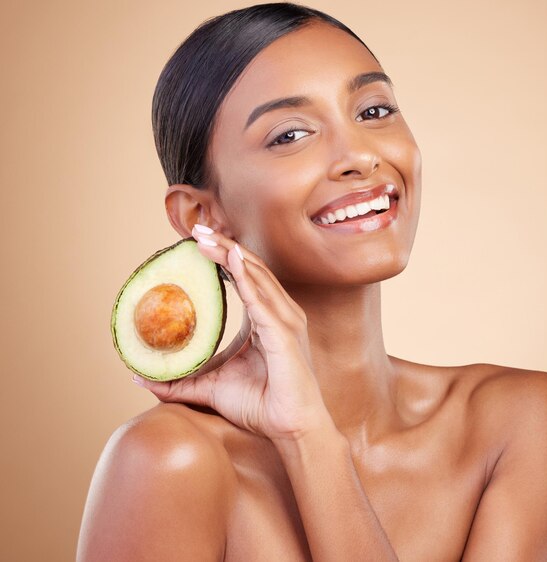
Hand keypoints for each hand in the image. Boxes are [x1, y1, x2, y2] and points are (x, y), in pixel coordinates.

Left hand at [134, 225, 330, 441]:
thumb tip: (141, 376)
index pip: (245, 278)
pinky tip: (232, 260)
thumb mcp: (211, 387)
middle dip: (223, 247)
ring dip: (231, 255)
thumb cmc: (261, 406)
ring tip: (205, 238)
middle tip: (196, 230)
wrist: (292, 430)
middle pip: (251, 269)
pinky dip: (248, 280)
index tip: (197, 242)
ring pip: (257, 277)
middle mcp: (280, 314)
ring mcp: (285, 322)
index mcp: (267, 319)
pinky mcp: (285, 335)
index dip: (223, 257)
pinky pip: (263, 302)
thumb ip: (180, 381)